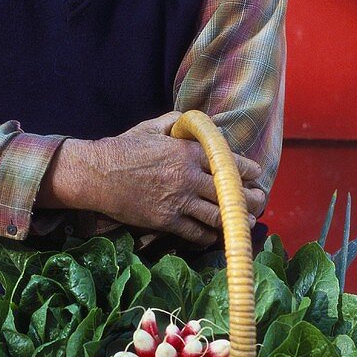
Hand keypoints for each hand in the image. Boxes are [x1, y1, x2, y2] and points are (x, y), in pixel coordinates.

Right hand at [41, 111, 265, 245]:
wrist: (97, 174)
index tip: (255, 175)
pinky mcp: (165, 220)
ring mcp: (178, 201)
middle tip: (259, 201)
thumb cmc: (123, 148)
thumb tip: (196, 122)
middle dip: (249, 197)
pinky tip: (215, 234)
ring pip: (218, 215)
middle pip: (229, 191)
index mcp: (187, 151)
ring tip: (247, 221)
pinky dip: (209, 235)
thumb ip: (177, 123)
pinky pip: (196, 232)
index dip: (246, 170)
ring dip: (236, 219)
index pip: (228, 161)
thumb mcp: (151, 128)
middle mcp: (187, 177)